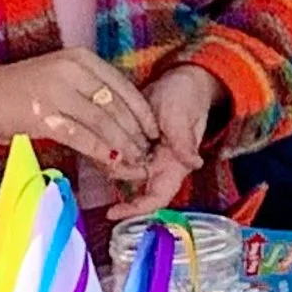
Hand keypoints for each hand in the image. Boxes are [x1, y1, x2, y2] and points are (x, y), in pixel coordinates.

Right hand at [0, 48, 158, 179]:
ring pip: (101, 121)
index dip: (141, 111)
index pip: (122, 85)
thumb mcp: (64, 76)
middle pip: (115, 105)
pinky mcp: (43, 116)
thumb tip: (124, 117)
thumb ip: (90, 88)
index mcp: (81, 58)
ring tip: (133, 161)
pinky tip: (111, 162)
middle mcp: (72, 70)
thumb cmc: (27, 89)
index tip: (154, 130)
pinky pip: (80, 136)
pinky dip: (99, 151)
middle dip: (135, 132)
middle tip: (146, 152)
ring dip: (122, 144)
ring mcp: (57, 92)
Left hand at [107, 64, 226, 220]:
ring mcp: (143, 153)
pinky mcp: (131, 139)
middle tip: (105, 155)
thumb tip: (194, 163)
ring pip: (120, 168)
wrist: (181, 79)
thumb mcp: (183, 116)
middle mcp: (156, 165)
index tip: (113, 212)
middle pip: (131, 184)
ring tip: (99, 142)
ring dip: (109, 159)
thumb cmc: (186, 97)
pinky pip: (115, 151)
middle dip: (116, 173)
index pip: (156, 197)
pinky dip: (105, 147)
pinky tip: (97, 136)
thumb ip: (185, 140)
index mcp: (173, 166)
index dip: (136, 209)